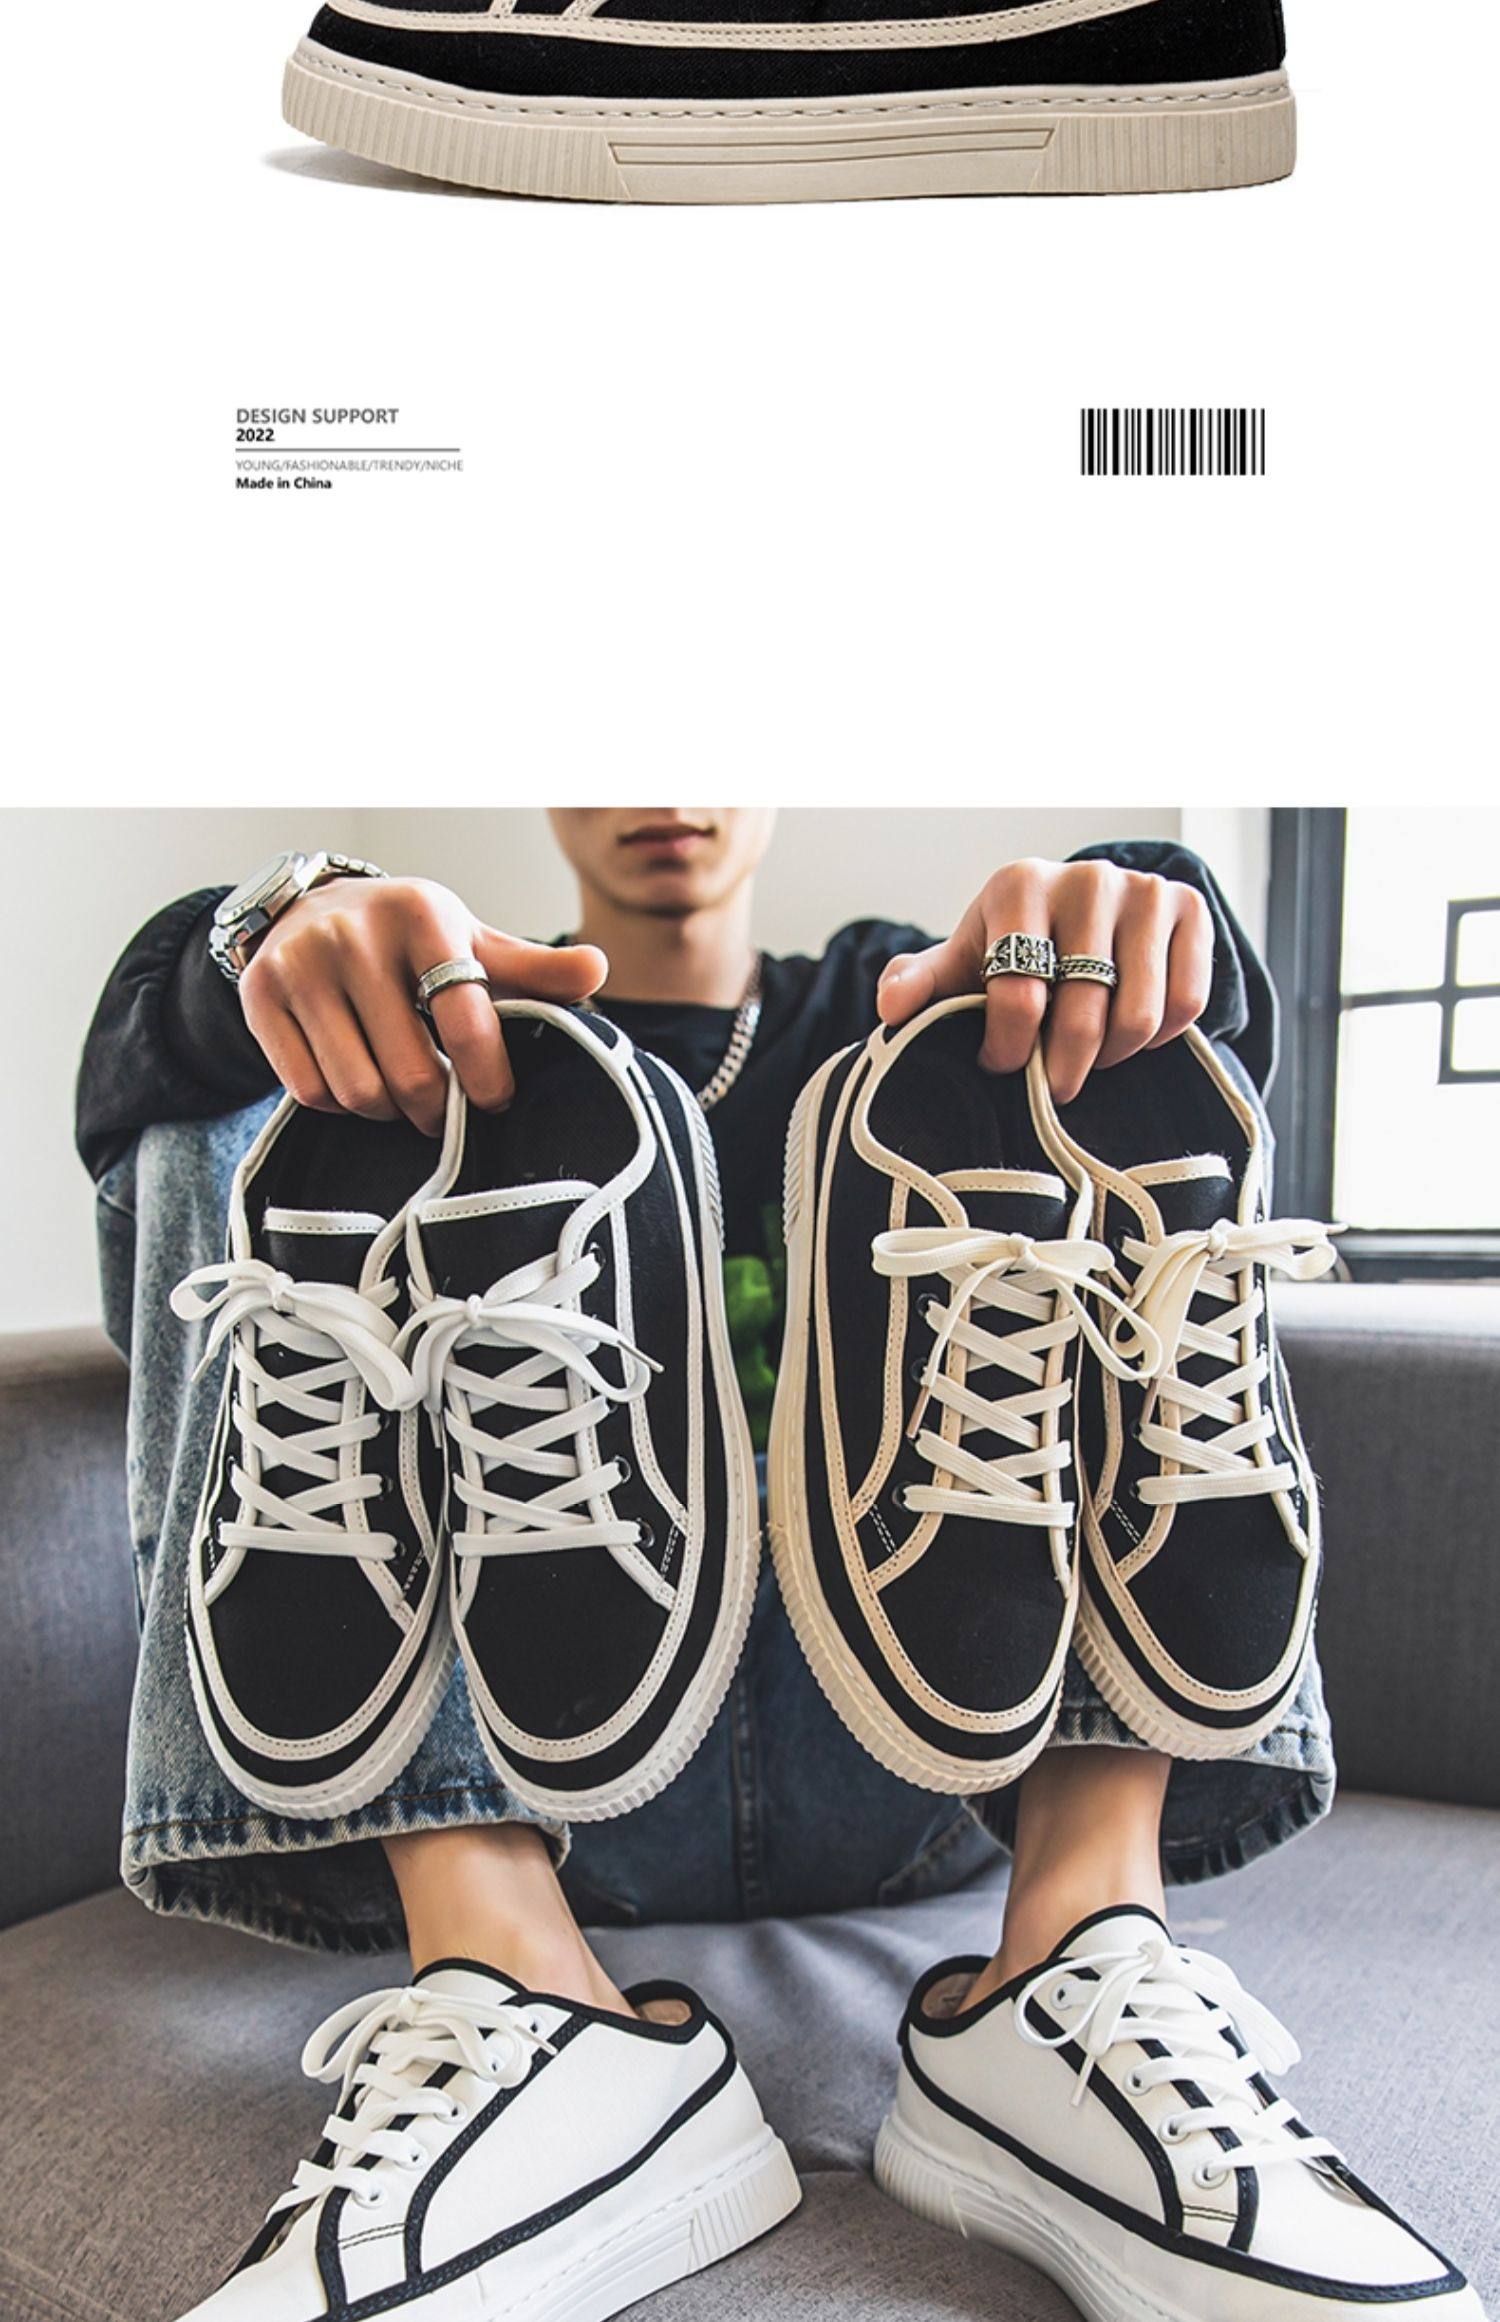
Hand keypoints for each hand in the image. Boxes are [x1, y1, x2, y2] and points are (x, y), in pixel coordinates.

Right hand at [239, 877, 606, 1135]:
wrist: (307, 908)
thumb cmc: (407, 936)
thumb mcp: (469, 939)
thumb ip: (532, 967)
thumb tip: (598, 970)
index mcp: (421, 914)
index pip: (465, 1015)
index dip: (486, 1074)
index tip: (494, 1101)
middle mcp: (355, 934)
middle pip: (410, 1070)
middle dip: (434, 1107)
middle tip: (444, 1112)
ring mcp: (300, 964)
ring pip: (357, 1089)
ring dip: (387, 1110)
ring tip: (402, 1096)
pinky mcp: (260, 996)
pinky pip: (309, 1090)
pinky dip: (341, 1104)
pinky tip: (358, 1081)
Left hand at [876, 858, 1213, 1102]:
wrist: (1088, 906)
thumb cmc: (1015, 944)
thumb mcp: (965, 960)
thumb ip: (923, 982)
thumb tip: (890, 1004)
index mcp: (1019, 884)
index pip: (1018, 996)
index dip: (1007, 1050)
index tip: (1000, 1064)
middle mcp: (1086, 877)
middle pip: (1082, 1014)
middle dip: (1062, 1069)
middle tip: (1052, 1084)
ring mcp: (1145, 890)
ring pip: (1139, 1016)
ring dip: (1113, 1056)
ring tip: (1090, 1057)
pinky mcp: (1191, 907)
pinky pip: (1186, 1004)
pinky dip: (1160, 1036)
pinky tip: (1131, 1033)